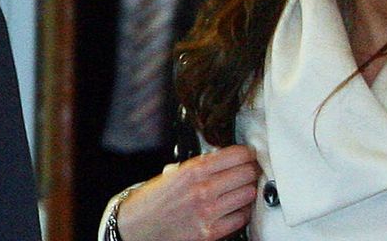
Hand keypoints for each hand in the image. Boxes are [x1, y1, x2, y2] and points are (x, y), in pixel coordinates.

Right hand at [116, 145, 259, 240]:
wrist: (135, 229)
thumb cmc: (150, 202)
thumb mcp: (171, 175)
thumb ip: (196, 167)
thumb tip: (222, 160)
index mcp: (192, 171)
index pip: (235, 155)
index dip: (247, 154)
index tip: (248, 155)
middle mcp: (202, 190)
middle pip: (247, 173)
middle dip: (251, 171)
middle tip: (250, 171)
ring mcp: (208, 212)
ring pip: (248, 194)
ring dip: (248, 190)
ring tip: (243, 189)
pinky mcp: (211, 233)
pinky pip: (241, 218)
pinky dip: (242, 212)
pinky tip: (236, 208)